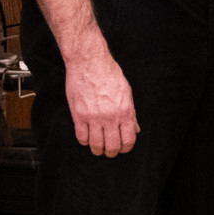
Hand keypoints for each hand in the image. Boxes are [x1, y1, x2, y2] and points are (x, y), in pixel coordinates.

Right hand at [61, 42, 139, 156]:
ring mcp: (93, 117)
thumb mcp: (126, 92)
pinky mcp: (78, 114)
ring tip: (98, 147)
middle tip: (110, 150)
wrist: (89, 62)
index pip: (128, 140)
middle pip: (112, 147)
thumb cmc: (109, 73)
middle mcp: (110, 117)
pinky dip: (85, 141)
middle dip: (112, 152)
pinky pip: (81, 137)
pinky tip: (87, 137)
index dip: (126, 148)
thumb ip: (131, 113)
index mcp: (125, 111)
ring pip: (96, 145)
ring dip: (97, 149)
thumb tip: (135, 129)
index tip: (122, 148)